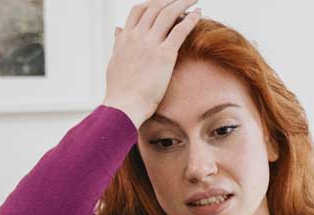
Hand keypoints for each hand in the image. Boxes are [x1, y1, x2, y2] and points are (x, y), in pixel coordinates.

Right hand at [103, 0, 201, 127]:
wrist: (123, 106)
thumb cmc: (119, 91)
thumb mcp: (114, 62)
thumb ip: (118, 43)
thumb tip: (117, 30)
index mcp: (125, 38)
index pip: (138, 11)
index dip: (152, 3)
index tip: (163, 3)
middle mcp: (137, 36)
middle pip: (155, 7)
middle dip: (171, 0)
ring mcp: (150, 44)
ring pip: (168, 13)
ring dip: (183, 2)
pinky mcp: (164, 55)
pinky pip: (180, 30)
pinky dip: (191, 19)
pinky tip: (199, 13)